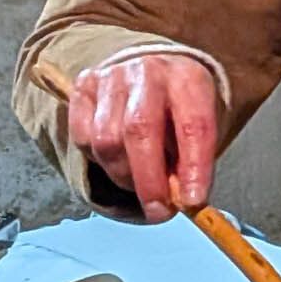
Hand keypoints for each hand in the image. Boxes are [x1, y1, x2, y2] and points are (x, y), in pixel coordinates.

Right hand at [68, 53, 222, 218]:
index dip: (194, 168)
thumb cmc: (179, 108)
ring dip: (123, 175)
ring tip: (139, 183)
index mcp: (188, 78)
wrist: (150, 71)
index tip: (192, 202)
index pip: (193, 125)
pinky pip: (82, 138)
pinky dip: (99, 160)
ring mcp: (112, 76)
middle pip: (140, 131)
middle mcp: (148, 72)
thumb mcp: (198, 127)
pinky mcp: (84, 86)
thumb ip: (191, 162)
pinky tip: (118, 159)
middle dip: (149, 181)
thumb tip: (182, 200)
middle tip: (159, 211)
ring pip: (106, 140)